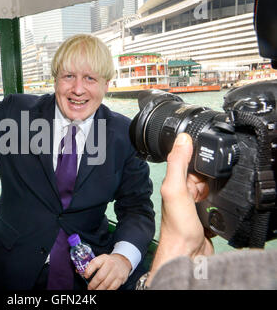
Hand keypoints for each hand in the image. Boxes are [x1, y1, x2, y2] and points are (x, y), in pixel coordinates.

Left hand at [84, 253, 131, 289]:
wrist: (123, 261)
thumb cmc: (109, 261)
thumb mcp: (101, 259)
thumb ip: (91, 265)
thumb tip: (78, 271)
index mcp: (103, 258)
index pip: (95, 263)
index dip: (88, 270)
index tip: (85, 276)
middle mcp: (110, 264)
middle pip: (100, 276)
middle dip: (93, 284)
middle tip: (89, 288)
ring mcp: (116, 272)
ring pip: (105, 284)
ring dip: (98, 289)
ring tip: (94, 290)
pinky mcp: (120, 278)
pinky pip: (112, 287)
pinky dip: (106, 290)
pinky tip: (103, 290)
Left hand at [147, 133, 212, 285]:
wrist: (188, 253)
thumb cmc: (176, 226)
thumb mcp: (175, 189)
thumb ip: (178, 164)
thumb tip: (182, 138)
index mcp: (173, 181)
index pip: (187, 160)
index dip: (197, 162)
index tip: (196, 173)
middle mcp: (182, 190)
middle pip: (203, 174)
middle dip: (208, 180)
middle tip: (198, 196)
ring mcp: (194, 201)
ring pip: (212, 186)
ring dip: (213, 192)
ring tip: (201, 206)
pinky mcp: (206, 211)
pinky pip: (217, 200)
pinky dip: (218, 202)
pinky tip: (210, 210)